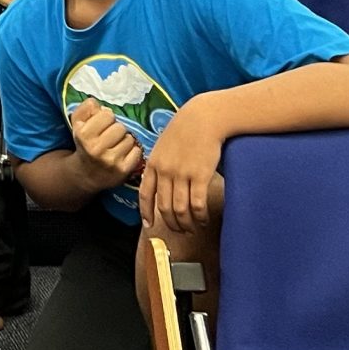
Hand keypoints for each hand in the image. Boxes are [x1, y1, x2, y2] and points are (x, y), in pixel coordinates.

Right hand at [67, 97, 146, 193]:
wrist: (87, 173)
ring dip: (124, 140)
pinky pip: (137, 151)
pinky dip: (132, 151)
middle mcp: (96, 148)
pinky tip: (123, 154)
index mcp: (83, 134)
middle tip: (109, 136)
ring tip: (116, 146)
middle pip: (120, 127)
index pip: (107, 114)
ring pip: (129, 138)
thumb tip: (102, 106)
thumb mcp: (77, 124)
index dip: (105, 118)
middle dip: (116, 129)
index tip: (101, 125)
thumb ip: (86, 108)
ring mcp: (111, 160)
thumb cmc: (85, 143)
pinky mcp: (123, 170)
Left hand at [140, 102, 223, 234]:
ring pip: (180, 210)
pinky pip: (197, 204)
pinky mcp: (200, 175)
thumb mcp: (163, 146)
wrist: (203, 118)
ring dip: (186, 224)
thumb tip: (159, 185)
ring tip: (192, 228)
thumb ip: (159, 165)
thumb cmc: (184, 131)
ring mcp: (182, 174)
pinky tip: (203, 219)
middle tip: (179, 231)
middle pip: (164, 208)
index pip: (145, 195)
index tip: (149, 226)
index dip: (146, 213)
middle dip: (171, 224)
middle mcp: (165, 171)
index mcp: (153, 164)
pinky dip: (199, 216)